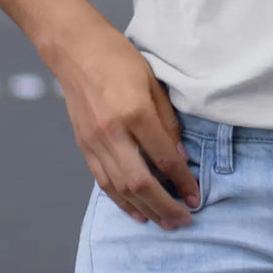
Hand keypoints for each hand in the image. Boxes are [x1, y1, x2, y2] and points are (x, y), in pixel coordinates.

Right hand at [51, 17, 201, 228]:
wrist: (76, 49)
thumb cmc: (119, 59)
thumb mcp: (153, 82)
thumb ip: (167, 121)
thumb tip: (179, 155)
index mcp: (134, 113)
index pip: (164, 157)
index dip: (182, 181)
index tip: (196, 197)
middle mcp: (112, 133)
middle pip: (140, 182)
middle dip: (165, 206)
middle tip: (184, 222)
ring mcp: (94, 142)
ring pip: (120, 188)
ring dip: (144, 209)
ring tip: (164, 223)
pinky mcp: (83, 145)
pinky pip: (103, 181)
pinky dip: (120, 200)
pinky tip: (136, 211)